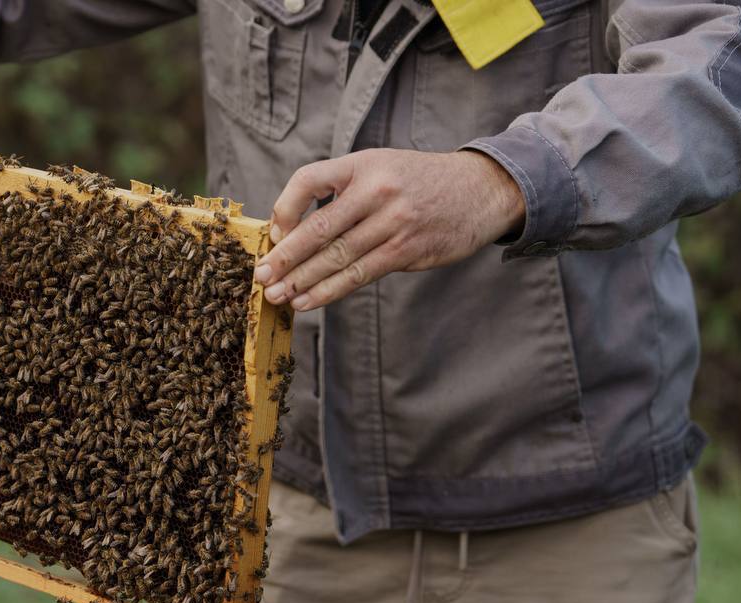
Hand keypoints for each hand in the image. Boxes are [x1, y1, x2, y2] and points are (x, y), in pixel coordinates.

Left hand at [257, 149, 524, 310]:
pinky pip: (360, 274)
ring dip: (302, 281)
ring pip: (337, 258)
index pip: (308, 179)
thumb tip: (290, 233)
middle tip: (260, 277)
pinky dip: (329, 290)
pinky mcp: (407, 250)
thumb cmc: (417, 182)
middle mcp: (377, 191)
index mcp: (363, 164)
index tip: (273, 235)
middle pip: (319, 229)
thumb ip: (341, 192)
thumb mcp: (379, 168)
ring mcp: (394, 222)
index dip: (284, 208)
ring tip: (277, 296)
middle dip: (285, 257)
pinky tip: (308, 301)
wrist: (480, 190)